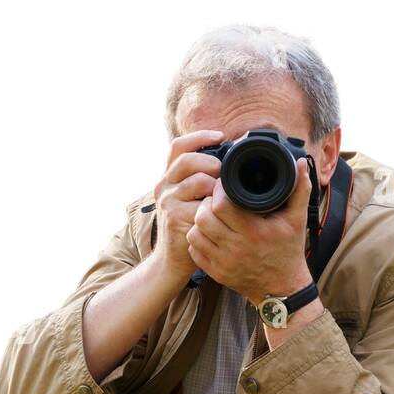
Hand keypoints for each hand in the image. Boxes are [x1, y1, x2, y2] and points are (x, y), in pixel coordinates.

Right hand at [150, 129, 224, 285]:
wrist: (173, 258)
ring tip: (222, 196)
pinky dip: (214, 207)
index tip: (220, 136)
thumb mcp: (190, 198)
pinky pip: (200, 205)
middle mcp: (164, 186)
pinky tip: (219, 213)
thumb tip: (229, 160)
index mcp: (169, 177)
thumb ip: (201, 179)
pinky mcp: (174, 218)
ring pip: (197, 181)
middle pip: (186, 160)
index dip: (199, 136)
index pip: (178, 147)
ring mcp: (167, 202)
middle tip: (224, 173)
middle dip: (211, 163)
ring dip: (215, 186)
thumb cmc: (188, 225)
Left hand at [186, 156, 314, 302]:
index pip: (221, 205)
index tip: (223, 186)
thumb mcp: (297, 219)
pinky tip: (208, 234)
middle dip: (206, 204)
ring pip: (195, 234)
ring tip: (210, 216)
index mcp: (253, 232)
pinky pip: (194, 251)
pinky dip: (198, 240)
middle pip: (203, 218)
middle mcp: (236, 248)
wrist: (283, 289)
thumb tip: (300, 163)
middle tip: (214, 200)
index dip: (218, 191)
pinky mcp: (216, 273)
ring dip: (199, 222)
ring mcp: (223, 262)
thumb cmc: (289, 251)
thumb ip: (300, 189)